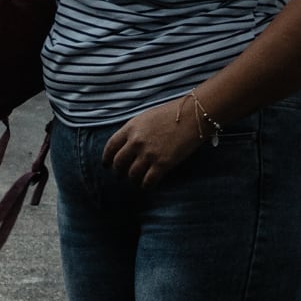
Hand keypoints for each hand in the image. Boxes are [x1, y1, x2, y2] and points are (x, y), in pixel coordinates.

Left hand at [103, 95, 217, 185]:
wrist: (193, 115)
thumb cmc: (172, 113)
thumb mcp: (147, 117)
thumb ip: (135, 130)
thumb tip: (128, 145)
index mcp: (131, 128)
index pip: (111, 146)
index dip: (107, 158)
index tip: (107, 164)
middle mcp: (136, 142)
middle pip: (119, 163)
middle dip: (118, 172)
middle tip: (120, 176)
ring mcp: (149, 154)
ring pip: (132, 175)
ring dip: (132, 180)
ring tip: (135, 182)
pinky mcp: (162, 164)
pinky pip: (148, 181)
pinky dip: (146, 186)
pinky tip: (148, 186)